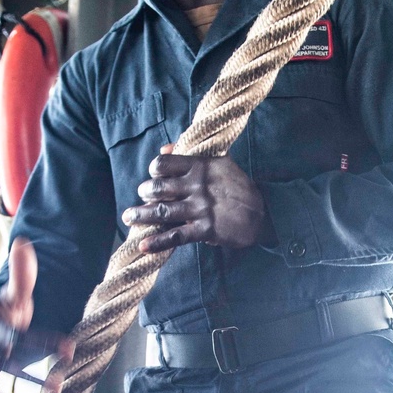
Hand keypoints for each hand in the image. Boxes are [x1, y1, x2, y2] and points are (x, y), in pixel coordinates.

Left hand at [123, 145, 275, 252]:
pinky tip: (143, 245)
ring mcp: (200, 209)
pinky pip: (175, 236)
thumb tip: (164, 147)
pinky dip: (157, 242)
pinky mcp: (205, 230)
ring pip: (161, 211)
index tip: (154, 177)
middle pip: (157, 188)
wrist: (263, 213)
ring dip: (140, 216)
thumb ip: (191, 154)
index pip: (164, 164)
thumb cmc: (238, 187)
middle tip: (142, 198)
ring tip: (128, 218)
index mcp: (200, 166)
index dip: (154, 170)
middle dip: (144, 193)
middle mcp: (197, 186)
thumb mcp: (219, 162)